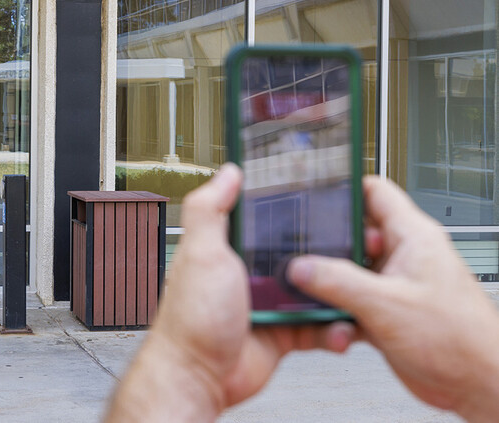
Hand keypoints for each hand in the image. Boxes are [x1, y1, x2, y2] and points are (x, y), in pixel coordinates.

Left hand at [107, 164, 353, 421]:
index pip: (269, 220)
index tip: (327, 203)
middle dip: (330, 255)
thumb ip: (209, 210)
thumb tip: (227, 172)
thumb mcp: (201, 253)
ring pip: (318, 291)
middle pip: (302, 254)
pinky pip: (320, 327)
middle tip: (357, 251)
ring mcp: (270, 304)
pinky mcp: (285, 334)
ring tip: (357, 291)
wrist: (199, 376)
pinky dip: (335, 329)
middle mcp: (252, 273)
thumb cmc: (191, 319)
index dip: (297, 213)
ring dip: (339, 294)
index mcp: (231, 249)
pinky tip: (343, 328)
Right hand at [288, 175, 498, 421]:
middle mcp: (405, 257)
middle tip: (302, 254)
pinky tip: (332, 324)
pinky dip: (339, 313)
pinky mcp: (389, 313)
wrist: (478, 385)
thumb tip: (302, 267)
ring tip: (314, 295)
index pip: (375, 193)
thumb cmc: (459, 340)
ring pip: (349, 272)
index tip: (311, 195)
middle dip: (327, 247)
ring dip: (330, 286)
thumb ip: (338, 282)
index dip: (343, 189)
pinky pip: (353, 302)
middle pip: (354, 235)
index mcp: (413, 238)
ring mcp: (396, 285)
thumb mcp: (386, 304)